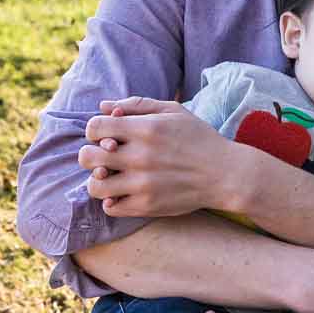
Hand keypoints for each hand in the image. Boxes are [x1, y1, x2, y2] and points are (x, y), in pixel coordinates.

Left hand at [79, 96, 262, 216]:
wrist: (225, 175)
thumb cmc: (199, 139)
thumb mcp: (174, 111)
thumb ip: (138, 105)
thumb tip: (103, 106)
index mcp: (145, 129)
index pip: (94, 128)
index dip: (95, 130)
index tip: (107, 135)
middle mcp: (140, 157)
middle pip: (87, 157)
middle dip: (90, 154)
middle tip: (103, 157)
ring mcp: (142, 184)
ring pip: (94, 186)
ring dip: (97, 180)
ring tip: (109, 177)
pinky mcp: (147, 206)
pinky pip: (111, 208)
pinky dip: (112, 201)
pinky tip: (123, 193)